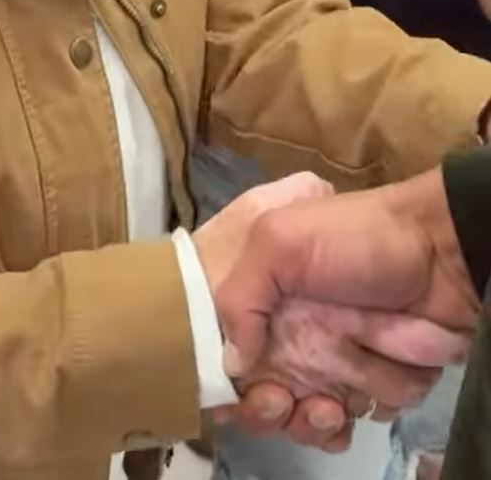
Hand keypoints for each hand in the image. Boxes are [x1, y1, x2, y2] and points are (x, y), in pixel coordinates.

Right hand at [196, 173, 355, 451]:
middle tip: (283, 398)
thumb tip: (230, 364)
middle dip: (269, 408)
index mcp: (267, 297)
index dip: (227, 378)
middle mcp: (295, 331)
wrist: (439, 252)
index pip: (228, 348)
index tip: (239, 390)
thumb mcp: (281, 240)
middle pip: (262, 392)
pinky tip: (344, 415)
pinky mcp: (373, 384)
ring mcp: (335, 361)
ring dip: (311, 418)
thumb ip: (241, 295)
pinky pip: (347, 423)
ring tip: (325, 406)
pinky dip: (343, 425)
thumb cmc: (355, 238)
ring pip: (305, 415)